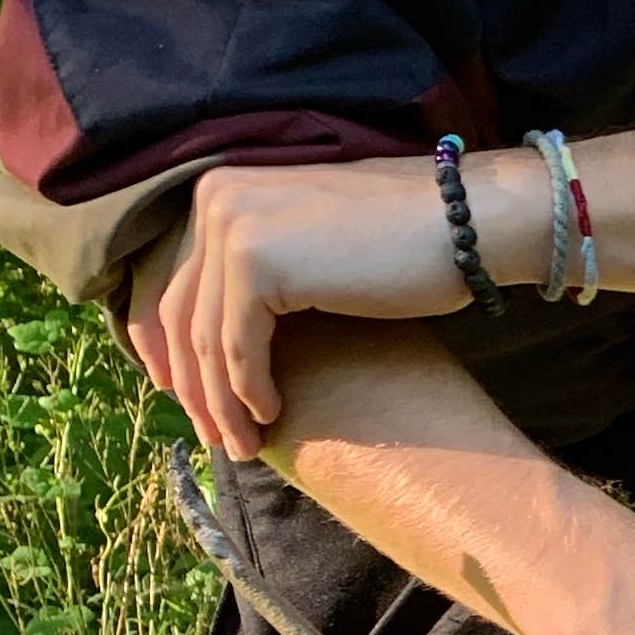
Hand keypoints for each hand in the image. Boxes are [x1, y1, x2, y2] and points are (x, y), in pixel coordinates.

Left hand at [129, 149, 539, 459]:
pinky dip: (248, 390)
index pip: (171, 283)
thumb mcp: (312, 248)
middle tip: (218, 438)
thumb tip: (222, 328)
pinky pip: (236, 346)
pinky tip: (272, 415)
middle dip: (194, 387)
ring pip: (206, 339)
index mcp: (221, 188)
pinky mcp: (256, 262)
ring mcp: (232, 226)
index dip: (169, 352)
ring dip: (222, 403)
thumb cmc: (406, 243)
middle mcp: (216, 200)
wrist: (465, 222)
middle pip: (180, 314)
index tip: (188, 401)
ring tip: (246, 446)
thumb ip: (265, 269)